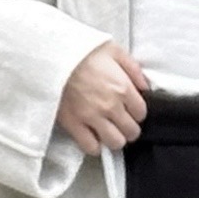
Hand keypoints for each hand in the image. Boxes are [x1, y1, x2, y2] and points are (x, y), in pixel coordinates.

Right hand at [59, 41, 150, 156]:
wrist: (53, 56)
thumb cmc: (83, 51)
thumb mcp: (114, 50)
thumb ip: (133, 69)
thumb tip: (144, 87)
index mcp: (122, 88)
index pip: (141, 113)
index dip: (137, 112)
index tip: (131, 109)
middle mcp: (111, 107)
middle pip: (131, 131)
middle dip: (129, 127)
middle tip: (122, 121)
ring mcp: (92, 118)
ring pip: (115, 142)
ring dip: (115, 138)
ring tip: (109, 130)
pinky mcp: (74, 125)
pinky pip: (90, 147)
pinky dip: (95, 145)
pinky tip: (93, 135)